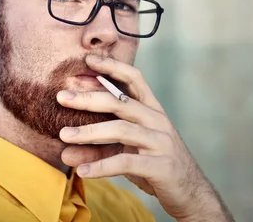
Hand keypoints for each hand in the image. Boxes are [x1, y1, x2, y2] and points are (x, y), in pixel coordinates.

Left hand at [56, 55, 232, 221]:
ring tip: (63, 136)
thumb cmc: (154, 164)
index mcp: (151, 109)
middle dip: (89, 98)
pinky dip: (102, 166)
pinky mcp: (161, 166)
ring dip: (89, 132)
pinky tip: (82, 170)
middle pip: (120, 102)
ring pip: (121, 129)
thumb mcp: (125, 152)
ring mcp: (161, 142)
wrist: (191, 193)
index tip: (88, 59)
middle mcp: (157, 120)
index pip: (133, 79)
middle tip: (61, 97)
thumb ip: (97, 148)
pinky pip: (126, 162)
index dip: (112, 67)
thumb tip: (64, 149)